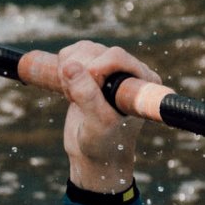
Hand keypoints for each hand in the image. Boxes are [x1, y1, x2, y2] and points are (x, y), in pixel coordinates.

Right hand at [53, 39, 157, 193]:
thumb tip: (70, 65)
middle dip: (78, 73)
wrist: (93, 155)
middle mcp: (130, 71)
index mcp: (142, 82)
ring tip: (71, 96)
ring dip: (68, 70)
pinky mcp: (92, 71)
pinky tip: (67, 89)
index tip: (80, 96)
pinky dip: (62, 67)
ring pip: (83, 49)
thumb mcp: (96, 123)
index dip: (94, 69)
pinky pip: (73, 53)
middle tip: (73, 99)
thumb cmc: (103, 144)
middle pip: (96, 51)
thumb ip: (86, 95)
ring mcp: (110, 70)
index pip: (115, 56)